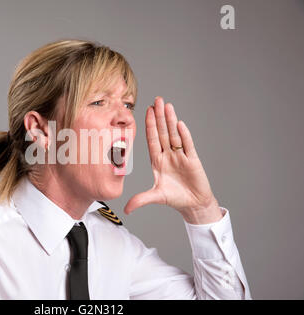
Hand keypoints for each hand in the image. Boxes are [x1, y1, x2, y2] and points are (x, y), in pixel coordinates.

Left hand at [124, 97, 222, 223]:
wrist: (194, 204)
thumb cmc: (175, 198)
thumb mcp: (156, 196)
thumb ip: (141, 199)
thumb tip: (126, 208)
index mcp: (158, 160)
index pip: (152, 139)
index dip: (149, 125)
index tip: (146, 111)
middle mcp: (168, 155)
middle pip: (163, 132)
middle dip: (159, 116)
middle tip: (156, 100)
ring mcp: (181, 156)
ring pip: (175, 134)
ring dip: (170, 120)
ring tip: (167, 106)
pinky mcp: (193, 160)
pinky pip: (188, 145)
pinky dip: (184, 135)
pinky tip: (179, 124)